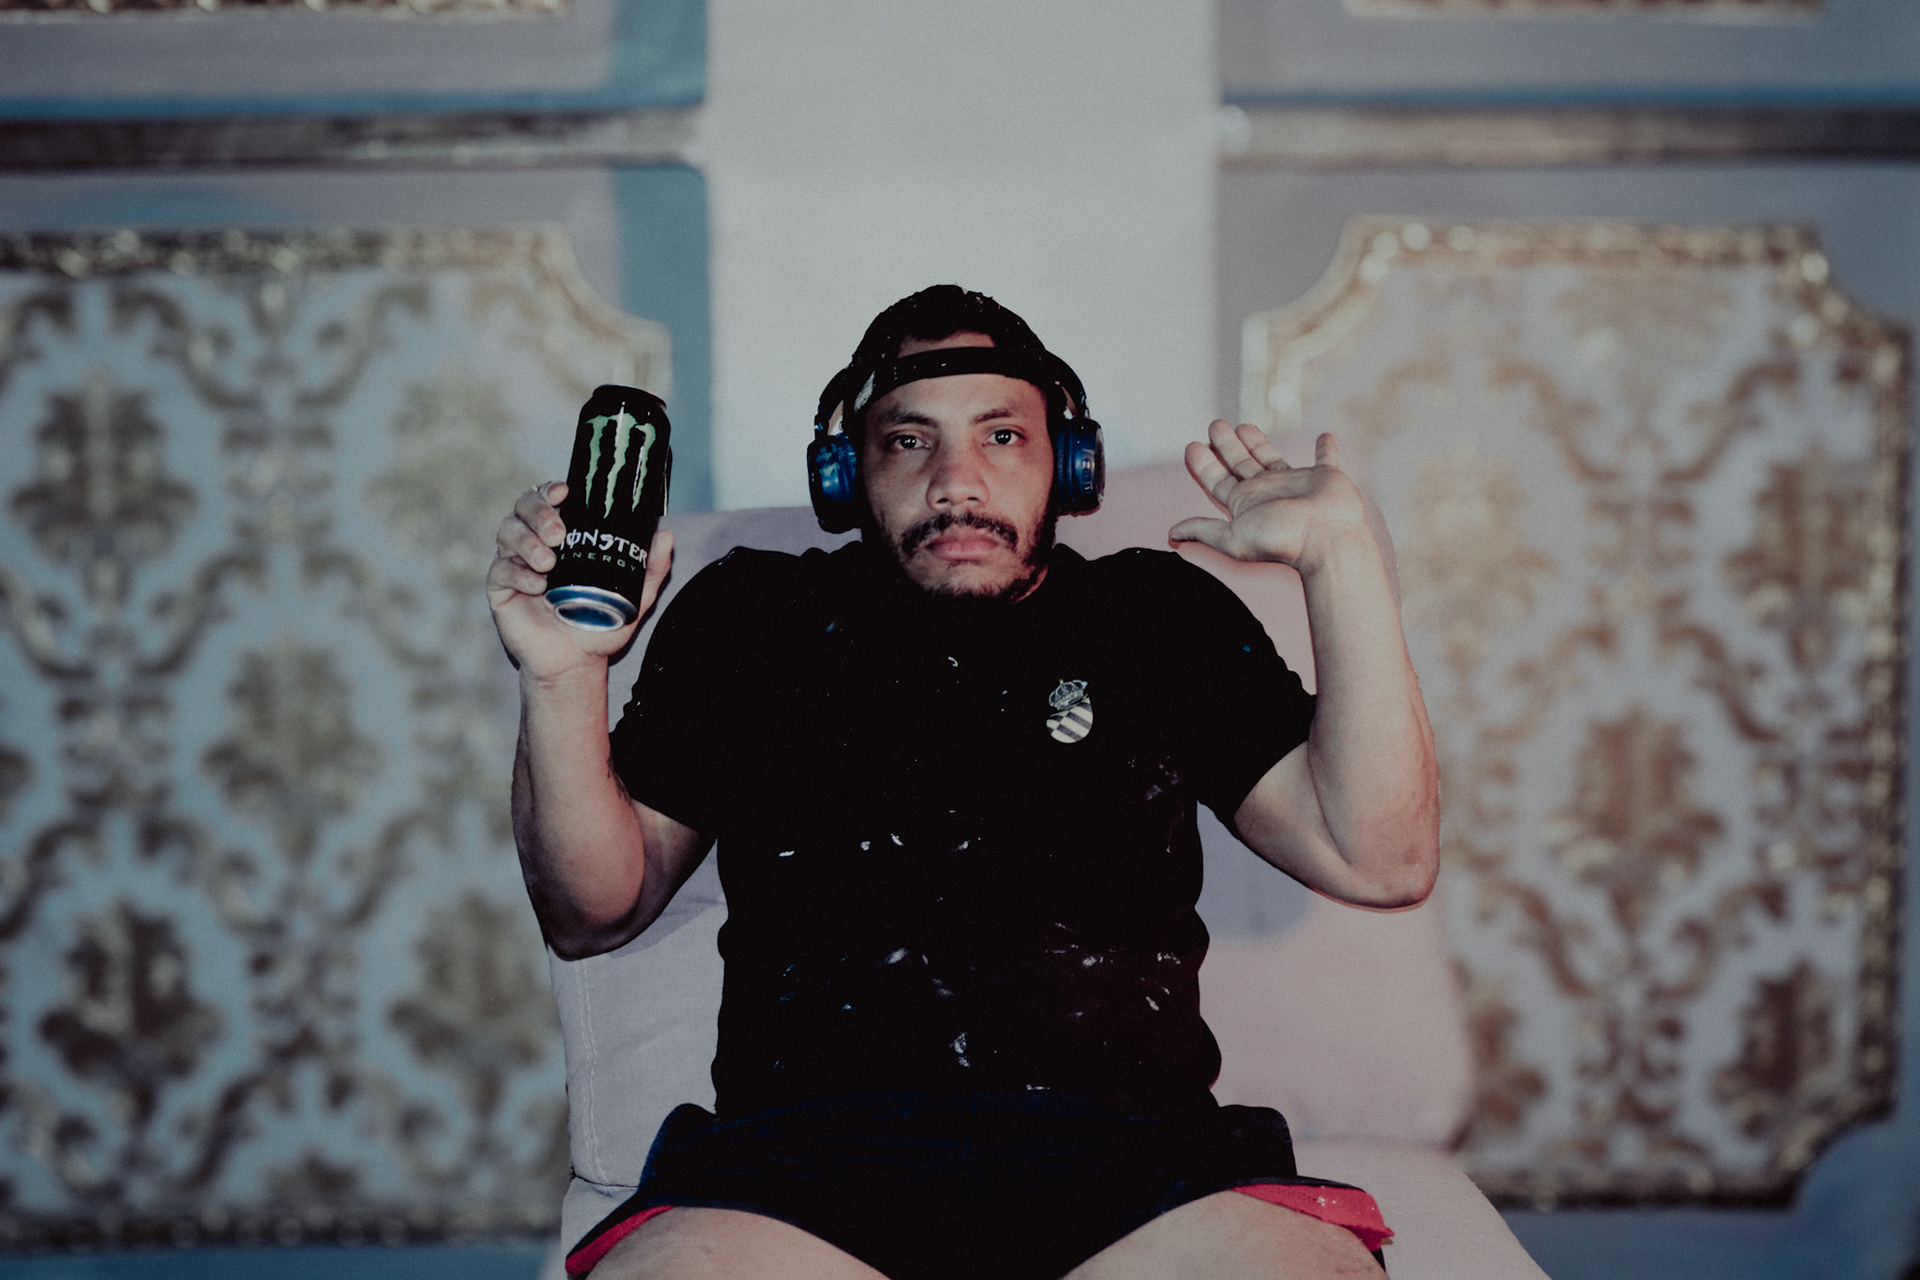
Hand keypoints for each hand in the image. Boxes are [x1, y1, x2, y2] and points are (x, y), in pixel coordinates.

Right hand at [487, 481, 674, 680]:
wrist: (576, 663)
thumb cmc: (599, 625)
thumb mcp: (634, 596)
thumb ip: (651, 568)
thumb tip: (665, 535)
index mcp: (562, 536)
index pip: (548, 498)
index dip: (550, 489)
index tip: (564, 492)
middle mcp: (534, 543)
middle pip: (523, 507)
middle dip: (539, 513)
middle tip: (558, 534)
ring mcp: (514, 563)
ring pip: (507, 532)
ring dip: (527, 542)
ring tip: (549, 563)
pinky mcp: (499, 588)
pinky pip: (500, 570)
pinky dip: (518, 573)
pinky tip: (537, 586)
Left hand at [1169, 423, 1371, 574]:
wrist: (1327, 540)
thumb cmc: (1282, 540)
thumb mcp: (1232, 536)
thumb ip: (1203, 530)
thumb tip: (1171, 535)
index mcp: (1246, 504)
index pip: (1218, 481)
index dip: (1204, 465)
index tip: (1191, 446)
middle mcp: (1268, 492)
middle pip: (1241, 464)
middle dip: (1226, 445)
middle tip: (1215, 424)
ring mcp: (1297, 484)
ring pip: (1273, 457)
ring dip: (1259, 443)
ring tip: (1244, 425)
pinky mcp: (1326, 478)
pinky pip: (1326, 458)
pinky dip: (1327, 448)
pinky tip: (1325, 436)